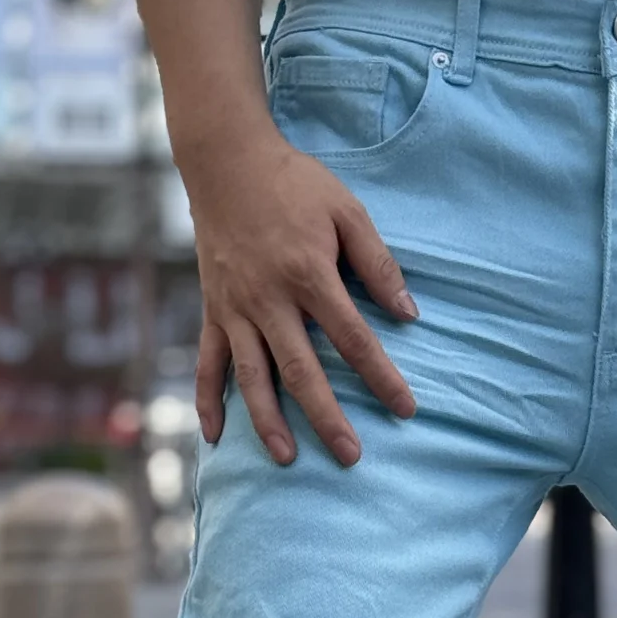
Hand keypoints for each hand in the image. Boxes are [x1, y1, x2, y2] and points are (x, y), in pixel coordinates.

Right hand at [189, 125, 417, 466]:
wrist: (226, 160)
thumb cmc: (294, 184)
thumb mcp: (347, 211)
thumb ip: (378, 264)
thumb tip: (408, 315)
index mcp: (308, 274)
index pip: (353, 338)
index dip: (381, 377)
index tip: (405, 408)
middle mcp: (268, 299)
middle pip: (302, 371)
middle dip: (327, 417)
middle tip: (350, 457)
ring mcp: (236, 309)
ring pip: (252, 376)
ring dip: (269, 421)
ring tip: (288, 458)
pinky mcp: (212, 310)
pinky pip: (208, 362)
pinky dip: (209, 400)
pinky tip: (217, 436)